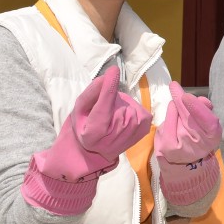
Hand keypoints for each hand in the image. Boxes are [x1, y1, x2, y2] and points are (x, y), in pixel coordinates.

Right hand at [21, 66, 152, 215]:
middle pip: (117, 100)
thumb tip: (106, 77)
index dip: (109, 86)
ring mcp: (133, 131)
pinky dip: (132, 110)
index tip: (113, 70)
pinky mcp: (145, 128)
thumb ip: (91, 94)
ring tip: (112, 118)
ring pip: (128, 102)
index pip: (105, 103)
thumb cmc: (84, 128)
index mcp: (96, 130)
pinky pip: (139, 108)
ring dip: (121, 105)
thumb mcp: (79, 111)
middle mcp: (117, 132)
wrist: (95, 153)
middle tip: (102, 112)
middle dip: (110, 99)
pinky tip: (124, 120)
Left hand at [155, 83, 221, 164]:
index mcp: (213, 137)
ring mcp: (181, 147)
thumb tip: (200, 100)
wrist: (187, 159)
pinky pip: (166, 123)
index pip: (208, 122)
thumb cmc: (199, 135)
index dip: (197, 108)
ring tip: (179, 108)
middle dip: (180, 100)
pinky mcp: (167, 148)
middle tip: (174, 86)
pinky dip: (168, 114)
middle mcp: (198, 145)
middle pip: (188, 117)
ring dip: (176, 107)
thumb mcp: (208, 122)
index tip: (187, 96)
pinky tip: (172, 113)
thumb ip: (205, 109)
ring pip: (176, 117)